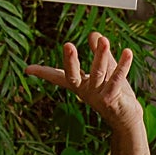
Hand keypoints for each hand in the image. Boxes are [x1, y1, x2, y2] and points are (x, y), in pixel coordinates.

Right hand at [25, 31, 141, 133]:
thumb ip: (99, 53)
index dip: (44, 72)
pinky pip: (117, 80)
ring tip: (104, 40)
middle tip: (67, 45)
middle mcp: (86, 91)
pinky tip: (127, 53)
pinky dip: (122, 66)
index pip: (59, 76)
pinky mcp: (112, 99)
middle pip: (74, 75)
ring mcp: (98, 96)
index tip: (28, 69)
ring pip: (98, 73)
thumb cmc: (115, 95)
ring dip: (101, 56)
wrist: (126, 120)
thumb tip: (93, 34)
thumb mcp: (105, 71)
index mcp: (80, 85)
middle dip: (70, 61)